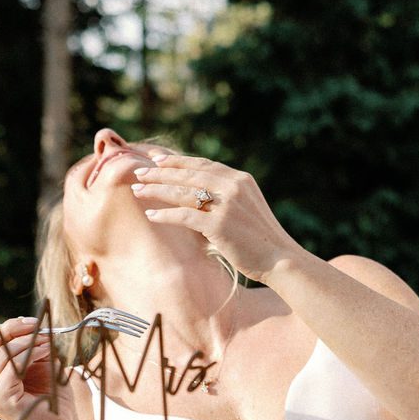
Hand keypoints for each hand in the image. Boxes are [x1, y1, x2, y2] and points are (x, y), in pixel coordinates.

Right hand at [0, 317, 80, 419]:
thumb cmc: (53, 398)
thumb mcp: (39, 365)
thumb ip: (28, 347)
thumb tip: (28, 324)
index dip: (7, 328)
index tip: (31, 322)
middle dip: (14, 330)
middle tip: (38, 326)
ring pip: (0, 354)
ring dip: (26, 342)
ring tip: (47, 341)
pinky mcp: (0, 400)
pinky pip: (11, 367)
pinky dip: (29, 354)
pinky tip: (44, 351)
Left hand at [128, 153, 307, 282]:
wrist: (280, 259)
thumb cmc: (262, 239)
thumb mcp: (247, 208)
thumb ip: (228, 196)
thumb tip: (200, 194)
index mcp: (240, 180)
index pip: (203, 165)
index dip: (178, 161)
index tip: (157, 159)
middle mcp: (233, 186)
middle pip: (189, 175)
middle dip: (161, 173)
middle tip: (139, 172)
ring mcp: (227, 205)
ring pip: (183, 192)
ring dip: (157, 190)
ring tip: (138, 190)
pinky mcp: (219, 224)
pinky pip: (184, 216)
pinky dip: (165, 215)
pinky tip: (151, 215)